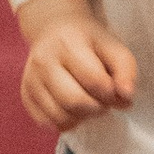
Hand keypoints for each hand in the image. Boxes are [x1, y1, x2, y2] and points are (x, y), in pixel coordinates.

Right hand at [18, 0, 139, 132]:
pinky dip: (67, 122)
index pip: (93, 80)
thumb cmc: (87, 40)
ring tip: (89, 103)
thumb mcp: (111, 45)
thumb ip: (125, 69)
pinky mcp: (26, 96)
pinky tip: (73, 108)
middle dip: (97, 108)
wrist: (53, 29)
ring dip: (83, 117)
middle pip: (74, 102)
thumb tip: (127, 97)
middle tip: (104, 101)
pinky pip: (48, 124)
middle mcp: (44, 61)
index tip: (117, 92)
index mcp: (67, 43)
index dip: (111, 94)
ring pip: (60, 117)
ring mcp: (31, 80)